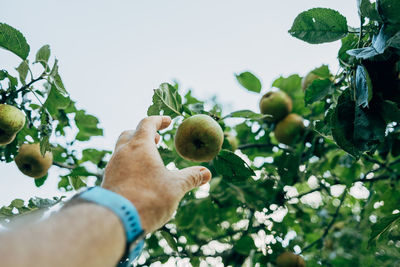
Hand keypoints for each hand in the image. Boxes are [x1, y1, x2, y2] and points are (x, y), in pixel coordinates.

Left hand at [102, 116, 211, 231]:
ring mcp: (112, 167)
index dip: (159, 120)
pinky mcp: (107, 182)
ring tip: (148, 159)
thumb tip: (206, 173)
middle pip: (130, 134)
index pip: (147, 123)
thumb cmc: (148, 198)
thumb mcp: (175, 187)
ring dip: (135, 150)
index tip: (168, 121)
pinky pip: (118, 167)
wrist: (115, 220)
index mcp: (140, 146)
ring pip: (122, 150)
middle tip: (156, 138)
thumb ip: (191, 177)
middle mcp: (122, 153)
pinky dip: (128, 165)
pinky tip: (137, 179)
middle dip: (143, 133)